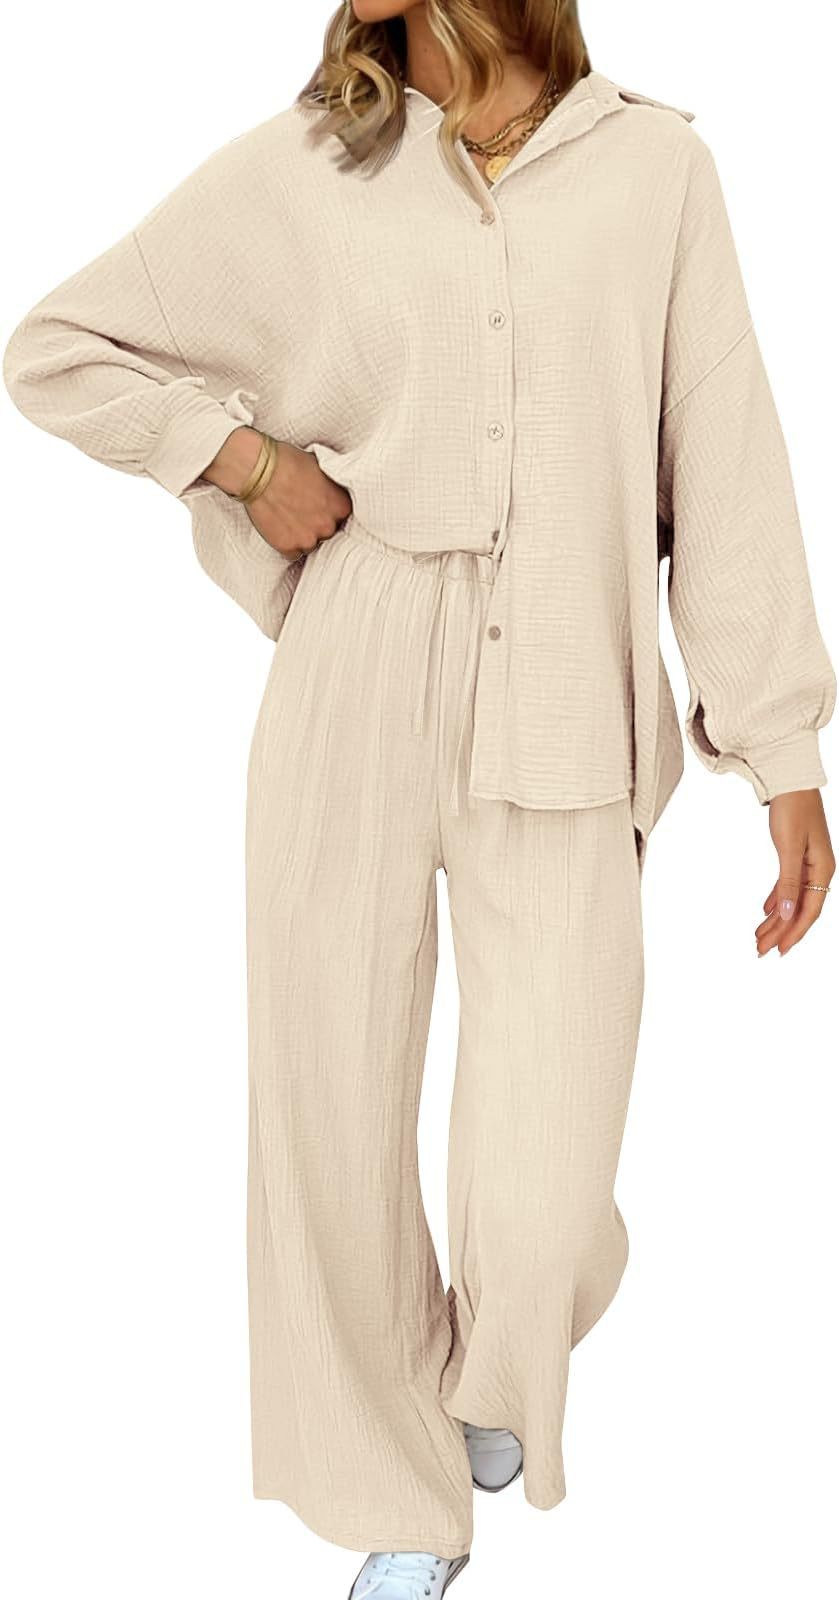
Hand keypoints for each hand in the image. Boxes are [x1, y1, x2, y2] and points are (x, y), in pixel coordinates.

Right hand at [203, 427, 352, 558]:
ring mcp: (309, 538)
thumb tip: (328, 490)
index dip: (327, 511)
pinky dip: (286, 544)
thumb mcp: (320, 467)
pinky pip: (293, 554)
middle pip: (327, 532)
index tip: (316, 506)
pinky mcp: (288, 546)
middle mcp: (329, 525)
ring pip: (310, 545)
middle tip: (299, 510)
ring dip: (301, 535)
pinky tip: (279, 528)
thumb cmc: (287, 462)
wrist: (258, 469)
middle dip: (315, 523)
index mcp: (341, 505)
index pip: (341, 516)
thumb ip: (329, 486)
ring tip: (287, 518)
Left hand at [755, 789, 834, 956]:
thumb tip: (787, 913)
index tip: (778, 950)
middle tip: (760, 950)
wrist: (791, 780)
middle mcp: (819, 870)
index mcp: (822, 870)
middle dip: (779, 931)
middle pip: (799, 909)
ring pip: (792, 899)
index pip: (809, 911)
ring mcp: (809, 863)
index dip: (793, 933)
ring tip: (758, 936)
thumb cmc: (792, 809)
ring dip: (776, 918)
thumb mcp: (788, 847)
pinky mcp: (797, 856)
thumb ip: (788, 882)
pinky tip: (766, 910)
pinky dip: (777, 899)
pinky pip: (788, 885)